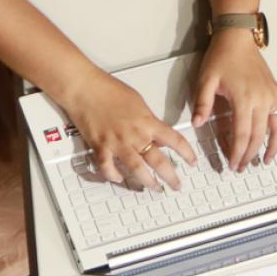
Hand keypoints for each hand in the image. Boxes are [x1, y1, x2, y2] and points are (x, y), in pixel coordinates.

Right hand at [59, 70, 194, 190]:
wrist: (84, 88)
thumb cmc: (108, 89)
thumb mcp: (138, 102)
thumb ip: (149, 120)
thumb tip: (157, 134)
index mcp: (147, 122)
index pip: (175, 140)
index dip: (187, 153)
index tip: (192, 161)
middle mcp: (135, 135)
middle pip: (159, 161)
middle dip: (171, 177)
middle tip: (176, 185)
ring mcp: (117, 143)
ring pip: (137, 169)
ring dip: (148, 182)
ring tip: (154, 188)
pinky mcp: (100, 147)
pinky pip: (108, 168)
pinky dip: (113, 175)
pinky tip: (118, 178)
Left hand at [191, 31, 276, 171]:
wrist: (236, 37)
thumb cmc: (222, 56)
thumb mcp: (206, 79)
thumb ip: (202, 103)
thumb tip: (198, 123)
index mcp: (244, 99)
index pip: (242, 134)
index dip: (238, 152)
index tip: (233, 163)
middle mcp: (261, 99)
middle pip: (259, 135)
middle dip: (250, 154)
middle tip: (243, 166)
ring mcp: (271, 95)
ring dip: (274, 146)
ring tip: (267, 159)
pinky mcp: (276, 90)